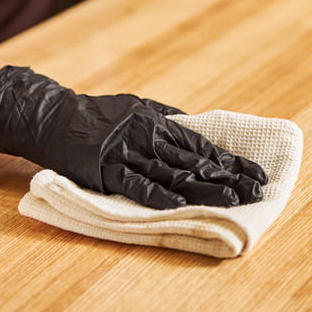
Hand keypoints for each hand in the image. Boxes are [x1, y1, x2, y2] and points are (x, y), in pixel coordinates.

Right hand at [0, 66, 267, 208]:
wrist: (53, 117)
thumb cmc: (99, 115)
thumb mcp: (138, 107)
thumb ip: (168, 120)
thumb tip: (200, 131)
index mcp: (158, 121)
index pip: (204, 144)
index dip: (233, 161)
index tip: (258, 174)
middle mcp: (147, 135)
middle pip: (195, 160)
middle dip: (230, 177)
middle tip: (258, 191)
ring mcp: (126, 152)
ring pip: (173, 172)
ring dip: (204, 187)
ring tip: (233, 200)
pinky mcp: (104, 169)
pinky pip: (136, 184)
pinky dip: (159, 194)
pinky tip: (181, 204)